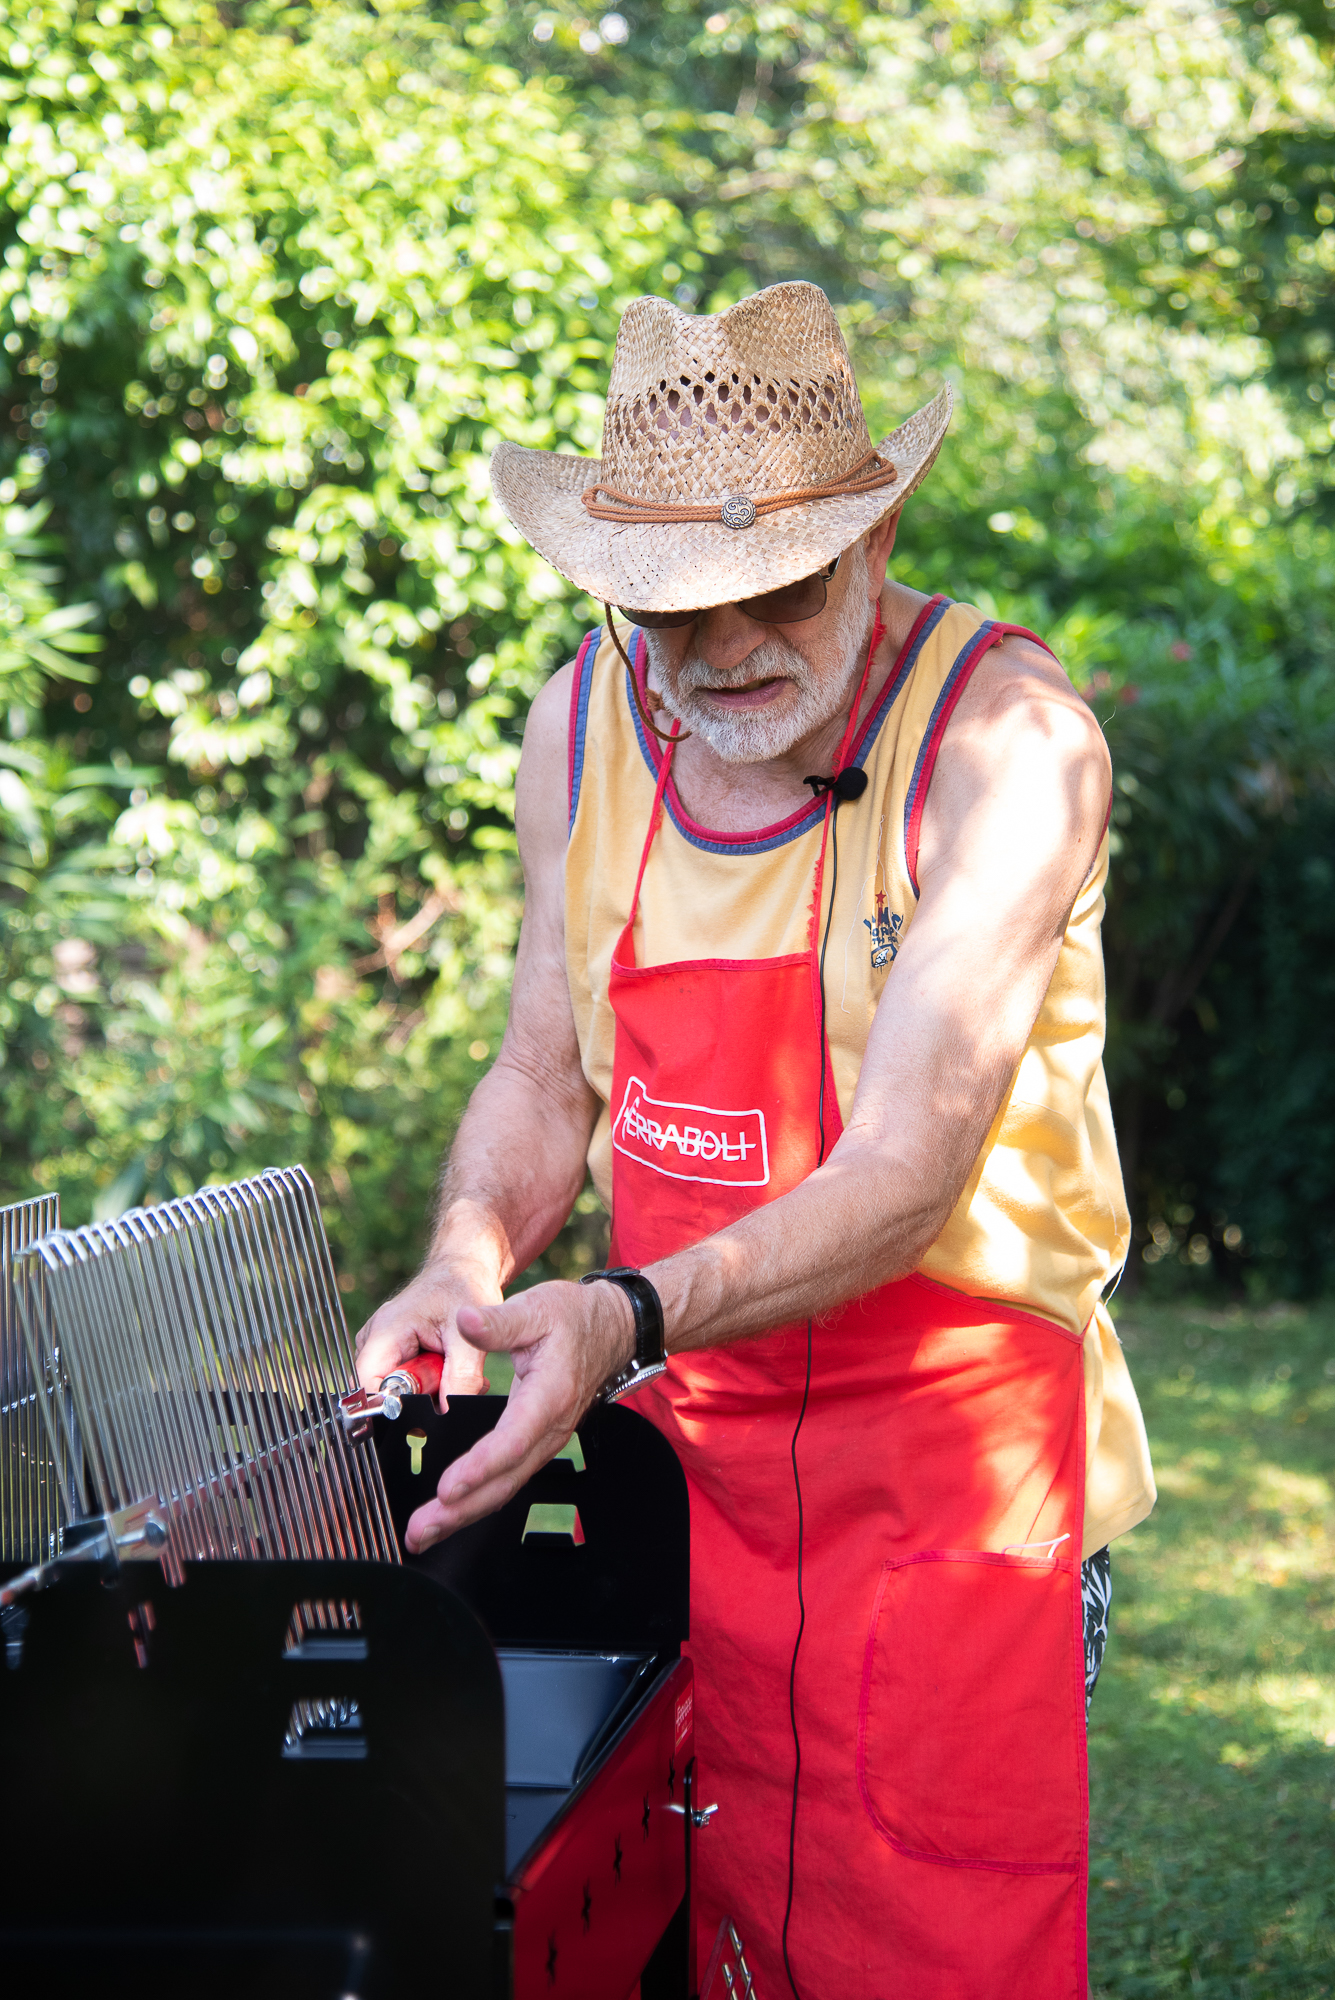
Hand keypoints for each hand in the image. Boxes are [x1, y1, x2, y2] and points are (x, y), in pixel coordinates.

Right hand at [354, 1259, 501, 1403]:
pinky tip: (447, 1367)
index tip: (426, 1410)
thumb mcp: (470, 1339)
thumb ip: (461, 1380)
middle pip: (384, 1392)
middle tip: (453, 1381)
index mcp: (384, 1333)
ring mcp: (382, 1346)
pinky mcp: (393, 1351)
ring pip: (398, 1389)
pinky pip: (405, 1380)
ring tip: (453, 1368)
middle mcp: (374, 1340)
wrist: (465, 1271)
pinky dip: (429, 1381)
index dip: (392, 1407)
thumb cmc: (464, 1290)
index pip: (368, 1388)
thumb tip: (448, 1417)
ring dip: (428, 1389)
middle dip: (420, 1397)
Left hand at [404, 1277, 635, 1551]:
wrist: (610, 1330)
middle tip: (420, 1529)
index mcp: (550, 1395)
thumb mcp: (537, 1307)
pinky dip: (478, 1500)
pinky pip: (508, 1479)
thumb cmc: (573, 1318)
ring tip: (425, 1532)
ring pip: (506, 1487)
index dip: (480, 1466)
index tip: (447, 1488)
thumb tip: (464, 1320)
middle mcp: (551, 1428)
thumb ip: (498, 1321)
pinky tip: (452, 1512)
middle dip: (461, 1509)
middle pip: (506, 1479)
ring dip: (464, 1513)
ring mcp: (546, 1441)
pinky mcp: (538, 1444)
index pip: (513, 1439)